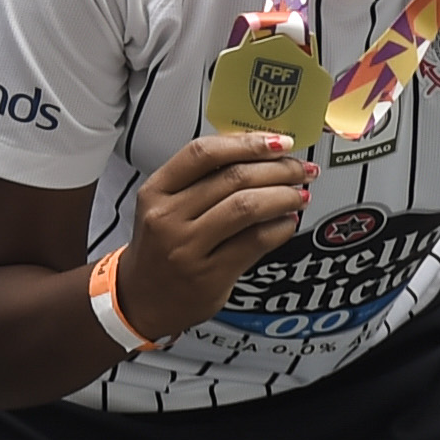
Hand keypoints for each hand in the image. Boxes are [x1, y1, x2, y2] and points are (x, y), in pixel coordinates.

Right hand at [118, 128, 314, 336]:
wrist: (141, 298)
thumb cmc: (159, 248)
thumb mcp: (163, 207)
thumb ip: (200, 182)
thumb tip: (255, 155)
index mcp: (156, 191)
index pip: (203, 153)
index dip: (246, 143)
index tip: (277, 141)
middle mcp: (168, 216)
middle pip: (232, 178)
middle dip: (276, 168)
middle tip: (298, 168)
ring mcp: (189, 247)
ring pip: (246, 207)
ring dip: (283, 196)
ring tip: (299, 193)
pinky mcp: (211, 274)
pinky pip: (255, 242)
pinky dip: (279, 228)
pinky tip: (287, 222)